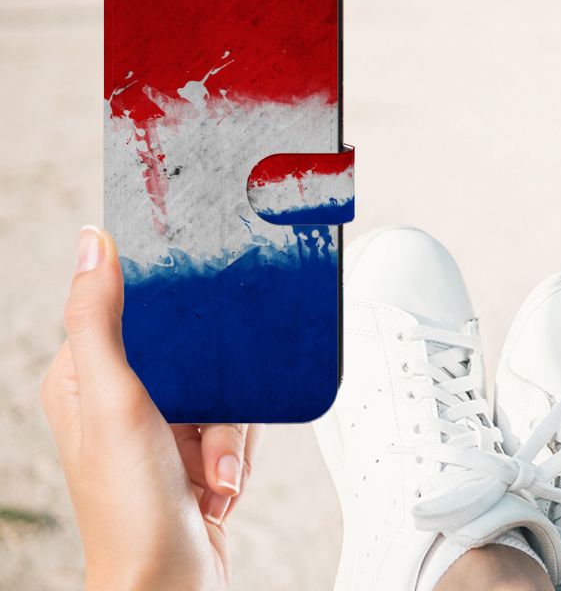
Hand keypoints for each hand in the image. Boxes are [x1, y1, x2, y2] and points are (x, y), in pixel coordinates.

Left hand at [41, 226, 260, 590]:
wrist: (172, 584)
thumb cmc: (131, 509)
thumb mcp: (115, 401)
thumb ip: (99, 321)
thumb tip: (92, 244)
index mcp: (83, 379)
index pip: (127, 310)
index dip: (168, 313)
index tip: (196, 316)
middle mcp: (120, 399)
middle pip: (191, 350)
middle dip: (215, 394)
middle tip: (209, 426)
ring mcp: (160, 426)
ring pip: (222, 386)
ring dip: (229, 432)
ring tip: (214, 469)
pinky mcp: (193, 450)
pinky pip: (236, 422)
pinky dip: (237, 452)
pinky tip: (221, 481)